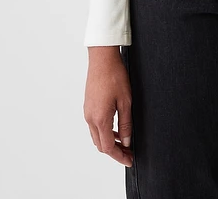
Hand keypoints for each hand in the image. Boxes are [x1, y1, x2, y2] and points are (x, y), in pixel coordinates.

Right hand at [84, 47, 133, 167]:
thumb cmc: (115, 75)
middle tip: (128, 153)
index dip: (119, 157)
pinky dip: (104, 131)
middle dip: (114, 151)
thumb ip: (126, 124)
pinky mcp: (88, 105)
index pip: (108, 147)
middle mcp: (90, 117)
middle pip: (100, 144)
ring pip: (97, 136)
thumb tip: (126, 141)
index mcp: (100, 118)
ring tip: (123, 142)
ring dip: (109, 142)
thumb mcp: (126, 101)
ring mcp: (87, 111)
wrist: (102, 57)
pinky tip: (115, 128)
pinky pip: (94, 125)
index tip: (129, 160)